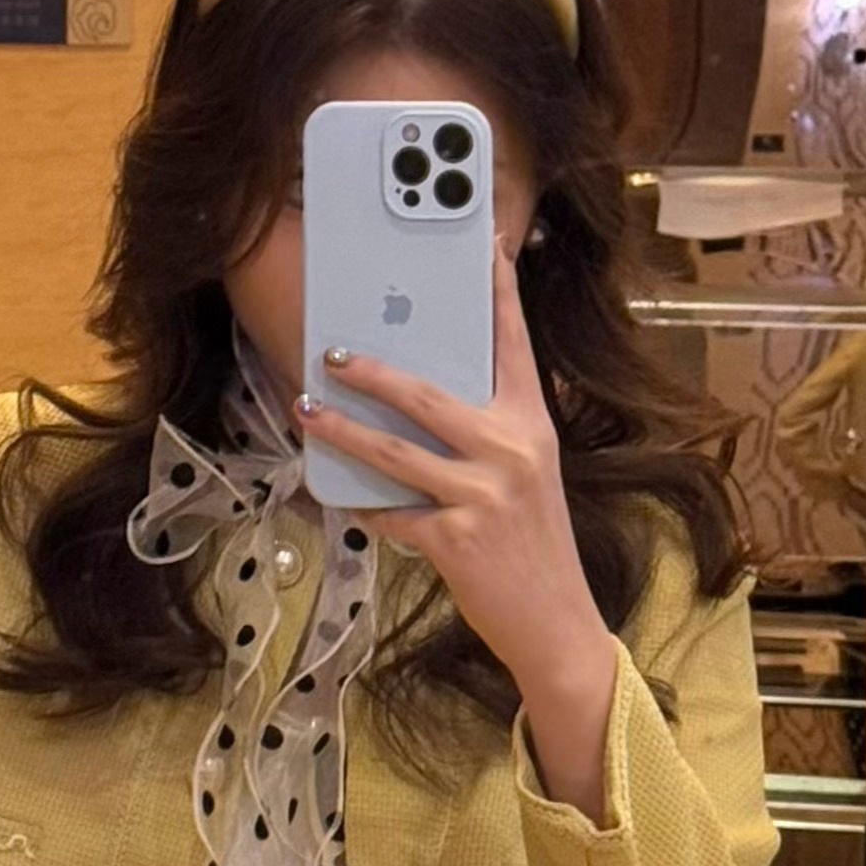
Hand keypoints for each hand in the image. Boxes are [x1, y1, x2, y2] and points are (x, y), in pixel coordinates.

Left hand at [301, 242, 621, 818]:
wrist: (558, 622)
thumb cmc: (536, 543)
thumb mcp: (531, 474)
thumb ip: (495, 431)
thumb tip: (431, 393)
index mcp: (534, 424)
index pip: (512, 343)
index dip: (496, 289)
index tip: (483, 242)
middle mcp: (512, 450)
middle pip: (428, 392)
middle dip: (372, 370)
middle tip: (332, 351)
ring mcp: (483, 495)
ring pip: (395, 450)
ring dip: (343, 429)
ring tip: (308, 410)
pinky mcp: (456, 539)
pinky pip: (392, 513)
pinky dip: (364, 506)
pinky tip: (340, 499)